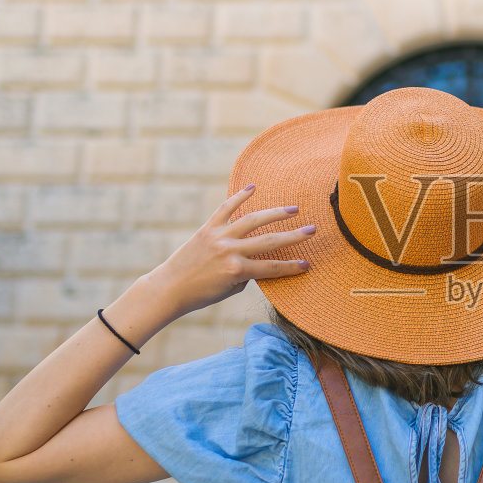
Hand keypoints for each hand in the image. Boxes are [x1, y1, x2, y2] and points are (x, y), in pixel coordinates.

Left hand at [146, 184, 313, 319]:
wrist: (169, 288)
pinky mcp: (207, 228)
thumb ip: (246, 274)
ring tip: (293, 209)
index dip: (291, 267)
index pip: (272, 268)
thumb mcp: (230, 289)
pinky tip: (253, 187)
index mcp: (237, 271)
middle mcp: (230, 251)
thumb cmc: (200, 294)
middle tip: (312, 230)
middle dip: (294, 236)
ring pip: (252, 220)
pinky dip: (239, 196)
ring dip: (275, 213)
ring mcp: (219, 237)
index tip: (308, 264)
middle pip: (269, 241)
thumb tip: (258, 259)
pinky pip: (225, 209)